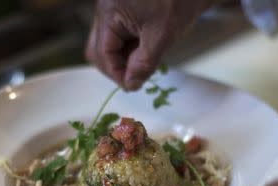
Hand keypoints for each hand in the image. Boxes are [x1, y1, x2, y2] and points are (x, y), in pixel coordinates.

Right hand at [85, 0, 214, 89]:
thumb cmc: (179, 1)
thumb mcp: (163, 36)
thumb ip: (143, 63)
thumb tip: (130, 84)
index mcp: (110, 11)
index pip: (102, 53)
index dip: (117, 74)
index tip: (133, 86)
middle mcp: (105, 9)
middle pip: (98, 49)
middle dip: (115, 67)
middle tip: (135, 77)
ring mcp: (113, 9)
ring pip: (106, 45)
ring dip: (122, 59)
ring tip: (143, 63)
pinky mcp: (122, 11)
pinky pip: (117, 37)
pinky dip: (128, 49)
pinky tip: (144, 51)